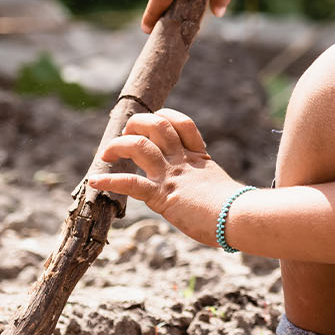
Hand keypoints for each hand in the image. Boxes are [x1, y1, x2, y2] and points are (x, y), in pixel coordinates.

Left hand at [87, 108, 240, 245]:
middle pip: (157, 125)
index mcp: (198, 159)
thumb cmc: (239, 212)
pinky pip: (131, 183)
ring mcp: (172, 176)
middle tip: (126, 134)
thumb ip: (212, 191)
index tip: (154, 120)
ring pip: (140, 146)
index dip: (165, 116)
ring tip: (106, 154)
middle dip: (137, 124)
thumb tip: (220, 204)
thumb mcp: (223, 192)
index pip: (181, 123)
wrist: (240, 218)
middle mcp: (183, 161)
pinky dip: (110, 181)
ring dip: (118, 145)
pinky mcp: (162, 195)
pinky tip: (94, 181)